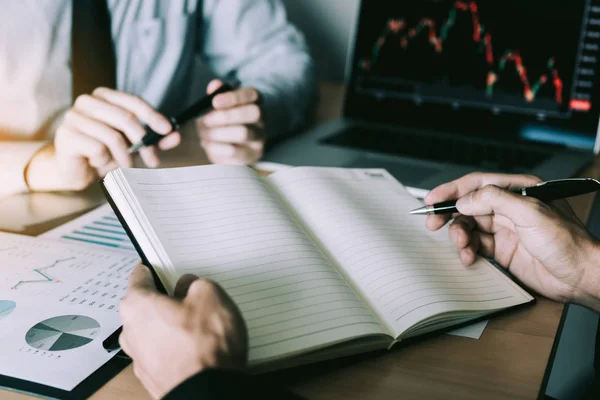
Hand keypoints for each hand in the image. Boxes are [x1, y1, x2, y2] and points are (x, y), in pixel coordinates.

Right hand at [27, 88, 180, 190]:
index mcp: (104, 96)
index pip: (133, 101)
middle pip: (125, 117)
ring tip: (125, 165)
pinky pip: (97, 148)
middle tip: (153, 160)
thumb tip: (175, 135)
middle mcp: (87, 101)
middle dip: (144, 141)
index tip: (167, 131)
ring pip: (113, 136)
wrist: (75, 171)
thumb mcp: (133, 146)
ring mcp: (74, 116)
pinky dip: (104, 160)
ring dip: (125, 156)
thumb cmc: (104, 153)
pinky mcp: (66, 135)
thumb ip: (153, 139)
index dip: (153, 116)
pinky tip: (97, 163)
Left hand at [119, 264, 247, 398]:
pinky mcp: (153, 377)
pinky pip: (163, 352)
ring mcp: (140, 358)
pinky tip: (198, 348)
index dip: (155, 267)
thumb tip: (190, 287)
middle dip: (167, 299)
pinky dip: (177, 348)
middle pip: (147, 305)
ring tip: (202, 326)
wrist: (207, 392)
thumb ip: (196, 283)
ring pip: (154, 330)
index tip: (162, 264)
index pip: (139, 276)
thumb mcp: (210, 295)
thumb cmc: (204, 346)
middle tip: (193, 296)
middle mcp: (131, 332)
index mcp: (137, 306)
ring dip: (172, 325)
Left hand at [196, 80, 265, 164]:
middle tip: (206, 120)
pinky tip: (207, 144)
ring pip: (244, 133)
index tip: (215, 102)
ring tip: (203, 134)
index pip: (252, 94)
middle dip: (226, 116)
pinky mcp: (253, 155)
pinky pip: (236, 151)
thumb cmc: (220, 123)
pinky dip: (217, 147)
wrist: (224, 148)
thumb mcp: (215, 108)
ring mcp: (260, 139)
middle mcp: (262, 119)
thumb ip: (215, 95)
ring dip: (219, 133)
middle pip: (253, 113)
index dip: (234, 97)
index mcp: (255, 102)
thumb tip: (215, 85)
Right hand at [425, 173, 599, 309]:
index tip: (433, 199)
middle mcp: (508, 207)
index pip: (477, 184)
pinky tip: (469, 257)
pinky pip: (475, 246)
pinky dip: (467, 251)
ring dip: (459, 236)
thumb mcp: (530, 212)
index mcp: (517, 190)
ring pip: (469, 227)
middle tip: (433, 224)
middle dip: (449, 214)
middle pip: (468, 205)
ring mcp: (504, 229)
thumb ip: (494, 200)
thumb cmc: (568, 242)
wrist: (580, 276)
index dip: (452, 190)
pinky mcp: (502, 250)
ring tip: (461, 245)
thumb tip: (464, 200)